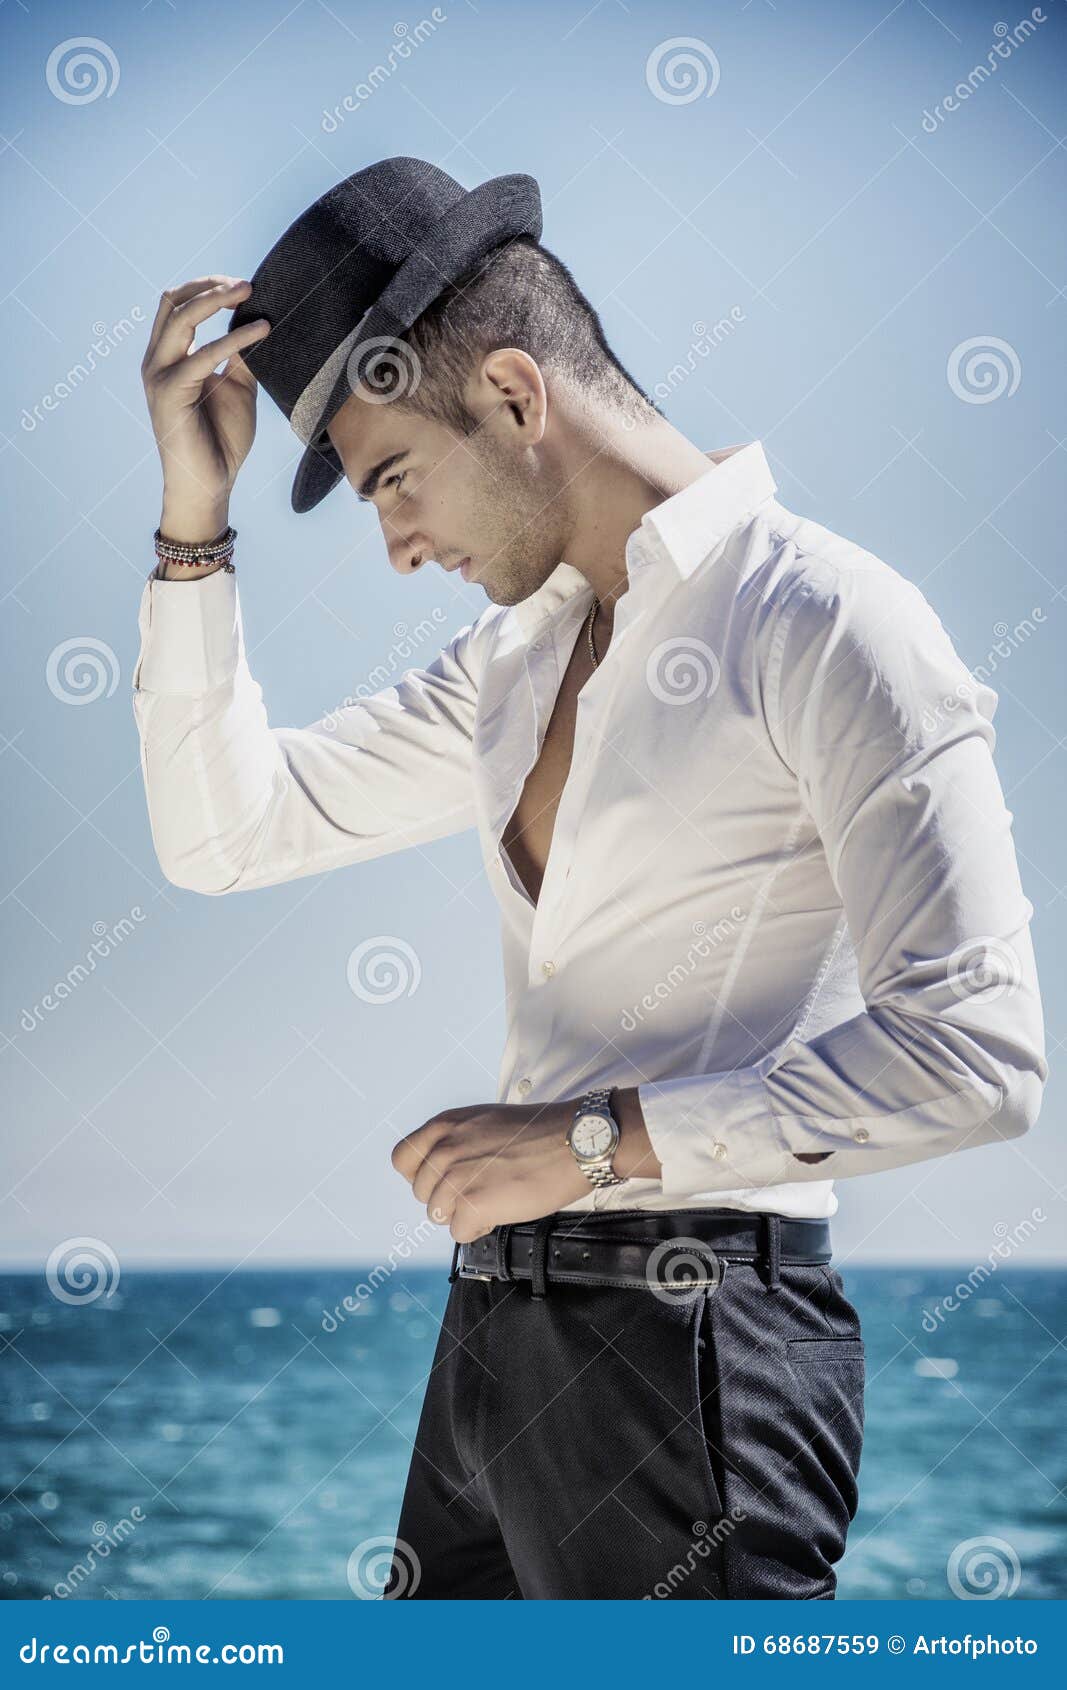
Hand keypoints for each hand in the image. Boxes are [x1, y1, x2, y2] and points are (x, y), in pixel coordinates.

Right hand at [141, 276, 270, 539]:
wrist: (209, 485)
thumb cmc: (222, 440)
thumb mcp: (237, 388)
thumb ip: (239, 356)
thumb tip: (255, 320)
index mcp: (168, 357)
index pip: (178, 305)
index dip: (206, 288)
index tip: (243, 286)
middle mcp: (157, 361)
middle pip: (174, 301)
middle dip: (209, 285)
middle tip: (247, 282)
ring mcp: (159, 375)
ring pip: (181, 318)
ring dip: (216, 300)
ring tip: (250, 291)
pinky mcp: (170, 392)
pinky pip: (203, 355)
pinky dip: (234, 339)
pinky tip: (261, 331)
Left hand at [392, 1100, 588, 1242]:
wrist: (574, 1142)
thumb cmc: (539, 1132)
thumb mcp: (484, 1121)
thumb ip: (457, 1141)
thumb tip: (443, 1170)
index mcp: (445, 1125)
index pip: (402, 1159)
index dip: (422, 1175)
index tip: (443, 1179)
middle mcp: (444, 1149)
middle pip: (421, 1193)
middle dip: (448, 1198)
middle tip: (482, 1189)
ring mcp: (456, 1177)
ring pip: (438, 1214)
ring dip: (465, 1214)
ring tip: (496, 1197)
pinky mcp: (472, 1204)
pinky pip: (459, 1233)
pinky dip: (480, 1229)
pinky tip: (502, 1211)